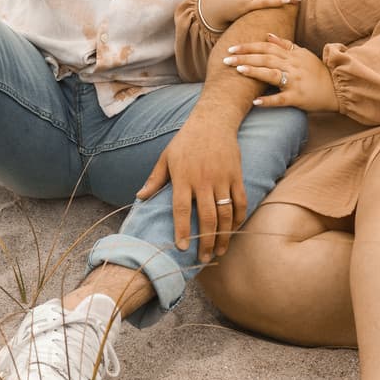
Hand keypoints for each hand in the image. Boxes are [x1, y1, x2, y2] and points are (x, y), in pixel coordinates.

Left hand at [135, 109, 246, 262]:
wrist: (213, 120)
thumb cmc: (185, 140)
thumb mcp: (166, 157)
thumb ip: (155, 179)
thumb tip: (139, 198)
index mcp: (183, 177)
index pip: (181, 209)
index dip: (182, 230)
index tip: (182, 248)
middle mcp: (203, 179)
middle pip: (206, 217)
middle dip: (206, 241)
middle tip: (204, 258)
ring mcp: (222, 178)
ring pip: (225, 213)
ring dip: (223, 235)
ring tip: (219, 251)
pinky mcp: (236, 175)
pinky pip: (240, 201)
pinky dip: (238, 218)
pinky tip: (233, 230)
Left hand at [223, 33, 337, 111]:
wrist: (337, 88)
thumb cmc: (317, 71)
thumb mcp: (302, 53)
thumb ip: (285, 44)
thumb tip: (268, 35)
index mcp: (291, 55)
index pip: (266, 47)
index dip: (249, 47)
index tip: (232, 48)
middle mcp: (292, 66)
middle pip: (265, 59)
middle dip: (245, 58)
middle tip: (226, 59)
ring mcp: (295, 81)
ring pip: (272, 74)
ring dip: (255, 72)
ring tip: (238, 71)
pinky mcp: (298, 98)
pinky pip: (282, 99)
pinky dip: (269, 100)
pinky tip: (255, 102)